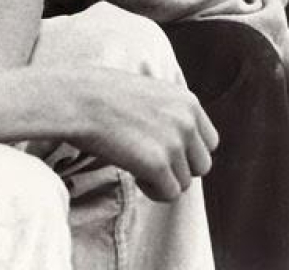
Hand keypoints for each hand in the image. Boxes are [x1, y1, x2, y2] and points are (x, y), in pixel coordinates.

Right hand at [72, 70, 218, 201]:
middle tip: (149, 161)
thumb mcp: (151, 93)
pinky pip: (169, 194)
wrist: (79, 98)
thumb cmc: (106, 96)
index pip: (210, 142)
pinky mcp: (158, 164)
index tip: (163, 150)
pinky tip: (134, 173)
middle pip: (201, 166)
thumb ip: (173, 115)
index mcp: (188, 101)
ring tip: (136, 163)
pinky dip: (152, 190)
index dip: (188, 151)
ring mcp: (175, 142)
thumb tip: (182, 147)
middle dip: (178, 169)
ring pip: (184, 183)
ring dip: (162, 180)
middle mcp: (188, 121)